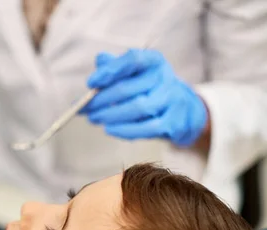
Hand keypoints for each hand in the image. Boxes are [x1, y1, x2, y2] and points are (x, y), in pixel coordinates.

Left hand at [80, 49, 208, 146]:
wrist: (183, 110)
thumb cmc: (149, 89)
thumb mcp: (134, 73)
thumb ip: (115, 66)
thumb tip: (99, 60)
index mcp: (153, 61)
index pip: (132, 59)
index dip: (109, 71)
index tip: (90, 83)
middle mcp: (165, 77)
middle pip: (127, 88)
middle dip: (101, 100)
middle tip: (85, 108)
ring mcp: (172, 99)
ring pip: (137, 108)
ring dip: (111, 115)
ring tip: (94, 118)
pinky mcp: (174, 121)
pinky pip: (147, 128)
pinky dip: (125, 130)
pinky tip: (110, 129)